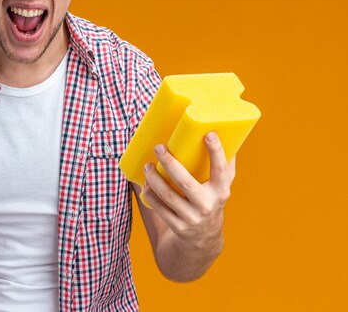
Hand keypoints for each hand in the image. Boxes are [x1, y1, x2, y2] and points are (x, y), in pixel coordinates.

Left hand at [142, 131, 235, 248]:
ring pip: (168, 195)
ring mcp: (192, 217)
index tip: (208, 134)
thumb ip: (225, 165)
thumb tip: (227, 136)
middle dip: (170, 163)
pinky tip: (146, 184)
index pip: (220, 170)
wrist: (204, 238)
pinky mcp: (178, 226)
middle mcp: (207, 205)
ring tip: (148, 166)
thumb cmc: (211, 200)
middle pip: (185, 182)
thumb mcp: (222, 186)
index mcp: (221, 191)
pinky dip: (150, 194)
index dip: (216, 152)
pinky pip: (160, 208)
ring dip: (154, 178)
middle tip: (159, 147)